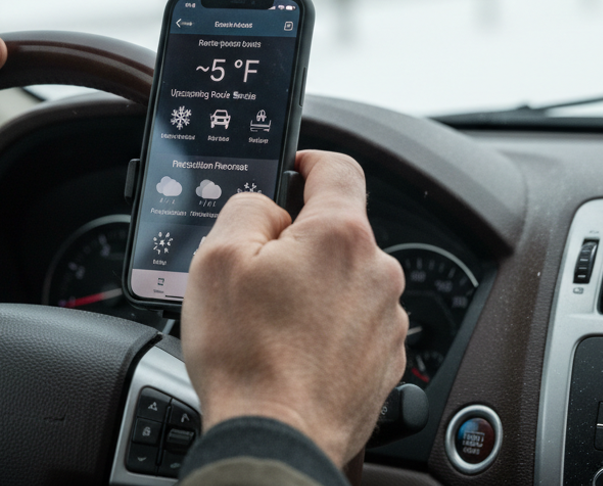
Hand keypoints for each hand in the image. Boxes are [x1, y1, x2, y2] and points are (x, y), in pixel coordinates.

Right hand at [181, 150, 407, 466]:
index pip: (338, 168)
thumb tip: (267, 204)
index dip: (308, 161)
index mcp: (340, 236)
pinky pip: (353, 322)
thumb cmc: (246, 359)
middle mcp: (376, 272)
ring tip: (269, 322)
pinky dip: (326, 327)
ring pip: (344, 279)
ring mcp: (385, 319)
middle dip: (298, 242)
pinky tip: (291, 349)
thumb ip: (246, 207)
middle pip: (337, 231)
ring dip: (313, 287)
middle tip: (255, 273)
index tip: (293, 169)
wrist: (276, 440)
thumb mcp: (217, 258)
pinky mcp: (384, 358)